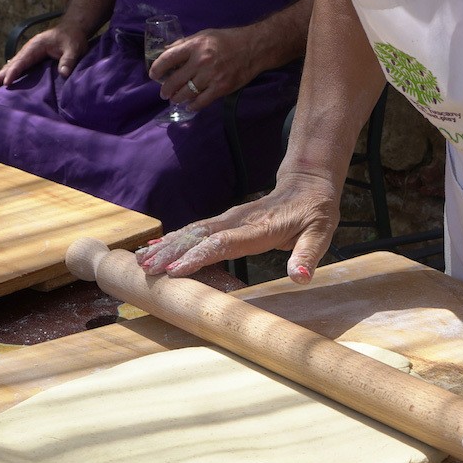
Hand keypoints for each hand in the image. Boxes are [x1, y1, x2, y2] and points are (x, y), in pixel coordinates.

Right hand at [0, 23, 89, 88]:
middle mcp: (28, 50)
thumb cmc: (72, 39)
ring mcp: (28, 54)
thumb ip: (68, 60)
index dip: (14, 72)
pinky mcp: (31, 58)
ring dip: (0, 76)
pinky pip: (18, 67)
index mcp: (35, 46)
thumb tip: (64, 73)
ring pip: (11, 66)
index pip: (22, 61)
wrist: (72, 29)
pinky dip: (9, 74)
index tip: (6, 83)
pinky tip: (2, 82)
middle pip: (11, 64)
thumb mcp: (74, 49)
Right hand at [135, 172, 340, 282]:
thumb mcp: (320, 234)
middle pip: (199, 236)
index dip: (199, 256)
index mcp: (259, 229)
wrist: (308, 184)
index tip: (175, 270)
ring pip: (193, 232)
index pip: (223, 243)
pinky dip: (173, 239)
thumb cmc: (315, 212)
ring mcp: (230, 219)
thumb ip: (307, 256)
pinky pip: (196, 230)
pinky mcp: (226, 221)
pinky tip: (154, 247)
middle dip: (171, 252)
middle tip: (146, 269)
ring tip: (141, 261)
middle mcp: (238, 221)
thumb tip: (298, 278)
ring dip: (167, 245)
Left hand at [150, 27, 259, 111]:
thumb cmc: (227, 40)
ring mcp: (212, 76)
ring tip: (175, 99)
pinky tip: (190, 105)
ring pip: (187, 93)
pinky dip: (193, 105)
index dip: (157, 68)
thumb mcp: (204, 35)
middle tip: (164, 93)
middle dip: (166, 89)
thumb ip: (185, 44)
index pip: (169, 58)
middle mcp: (201, 61)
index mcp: (195, 45)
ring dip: (177, 98)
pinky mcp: (221, 88)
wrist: (254, 48)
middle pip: (175, 80)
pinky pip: (202, 101)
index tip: (153, 75)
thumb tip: (166, 51)